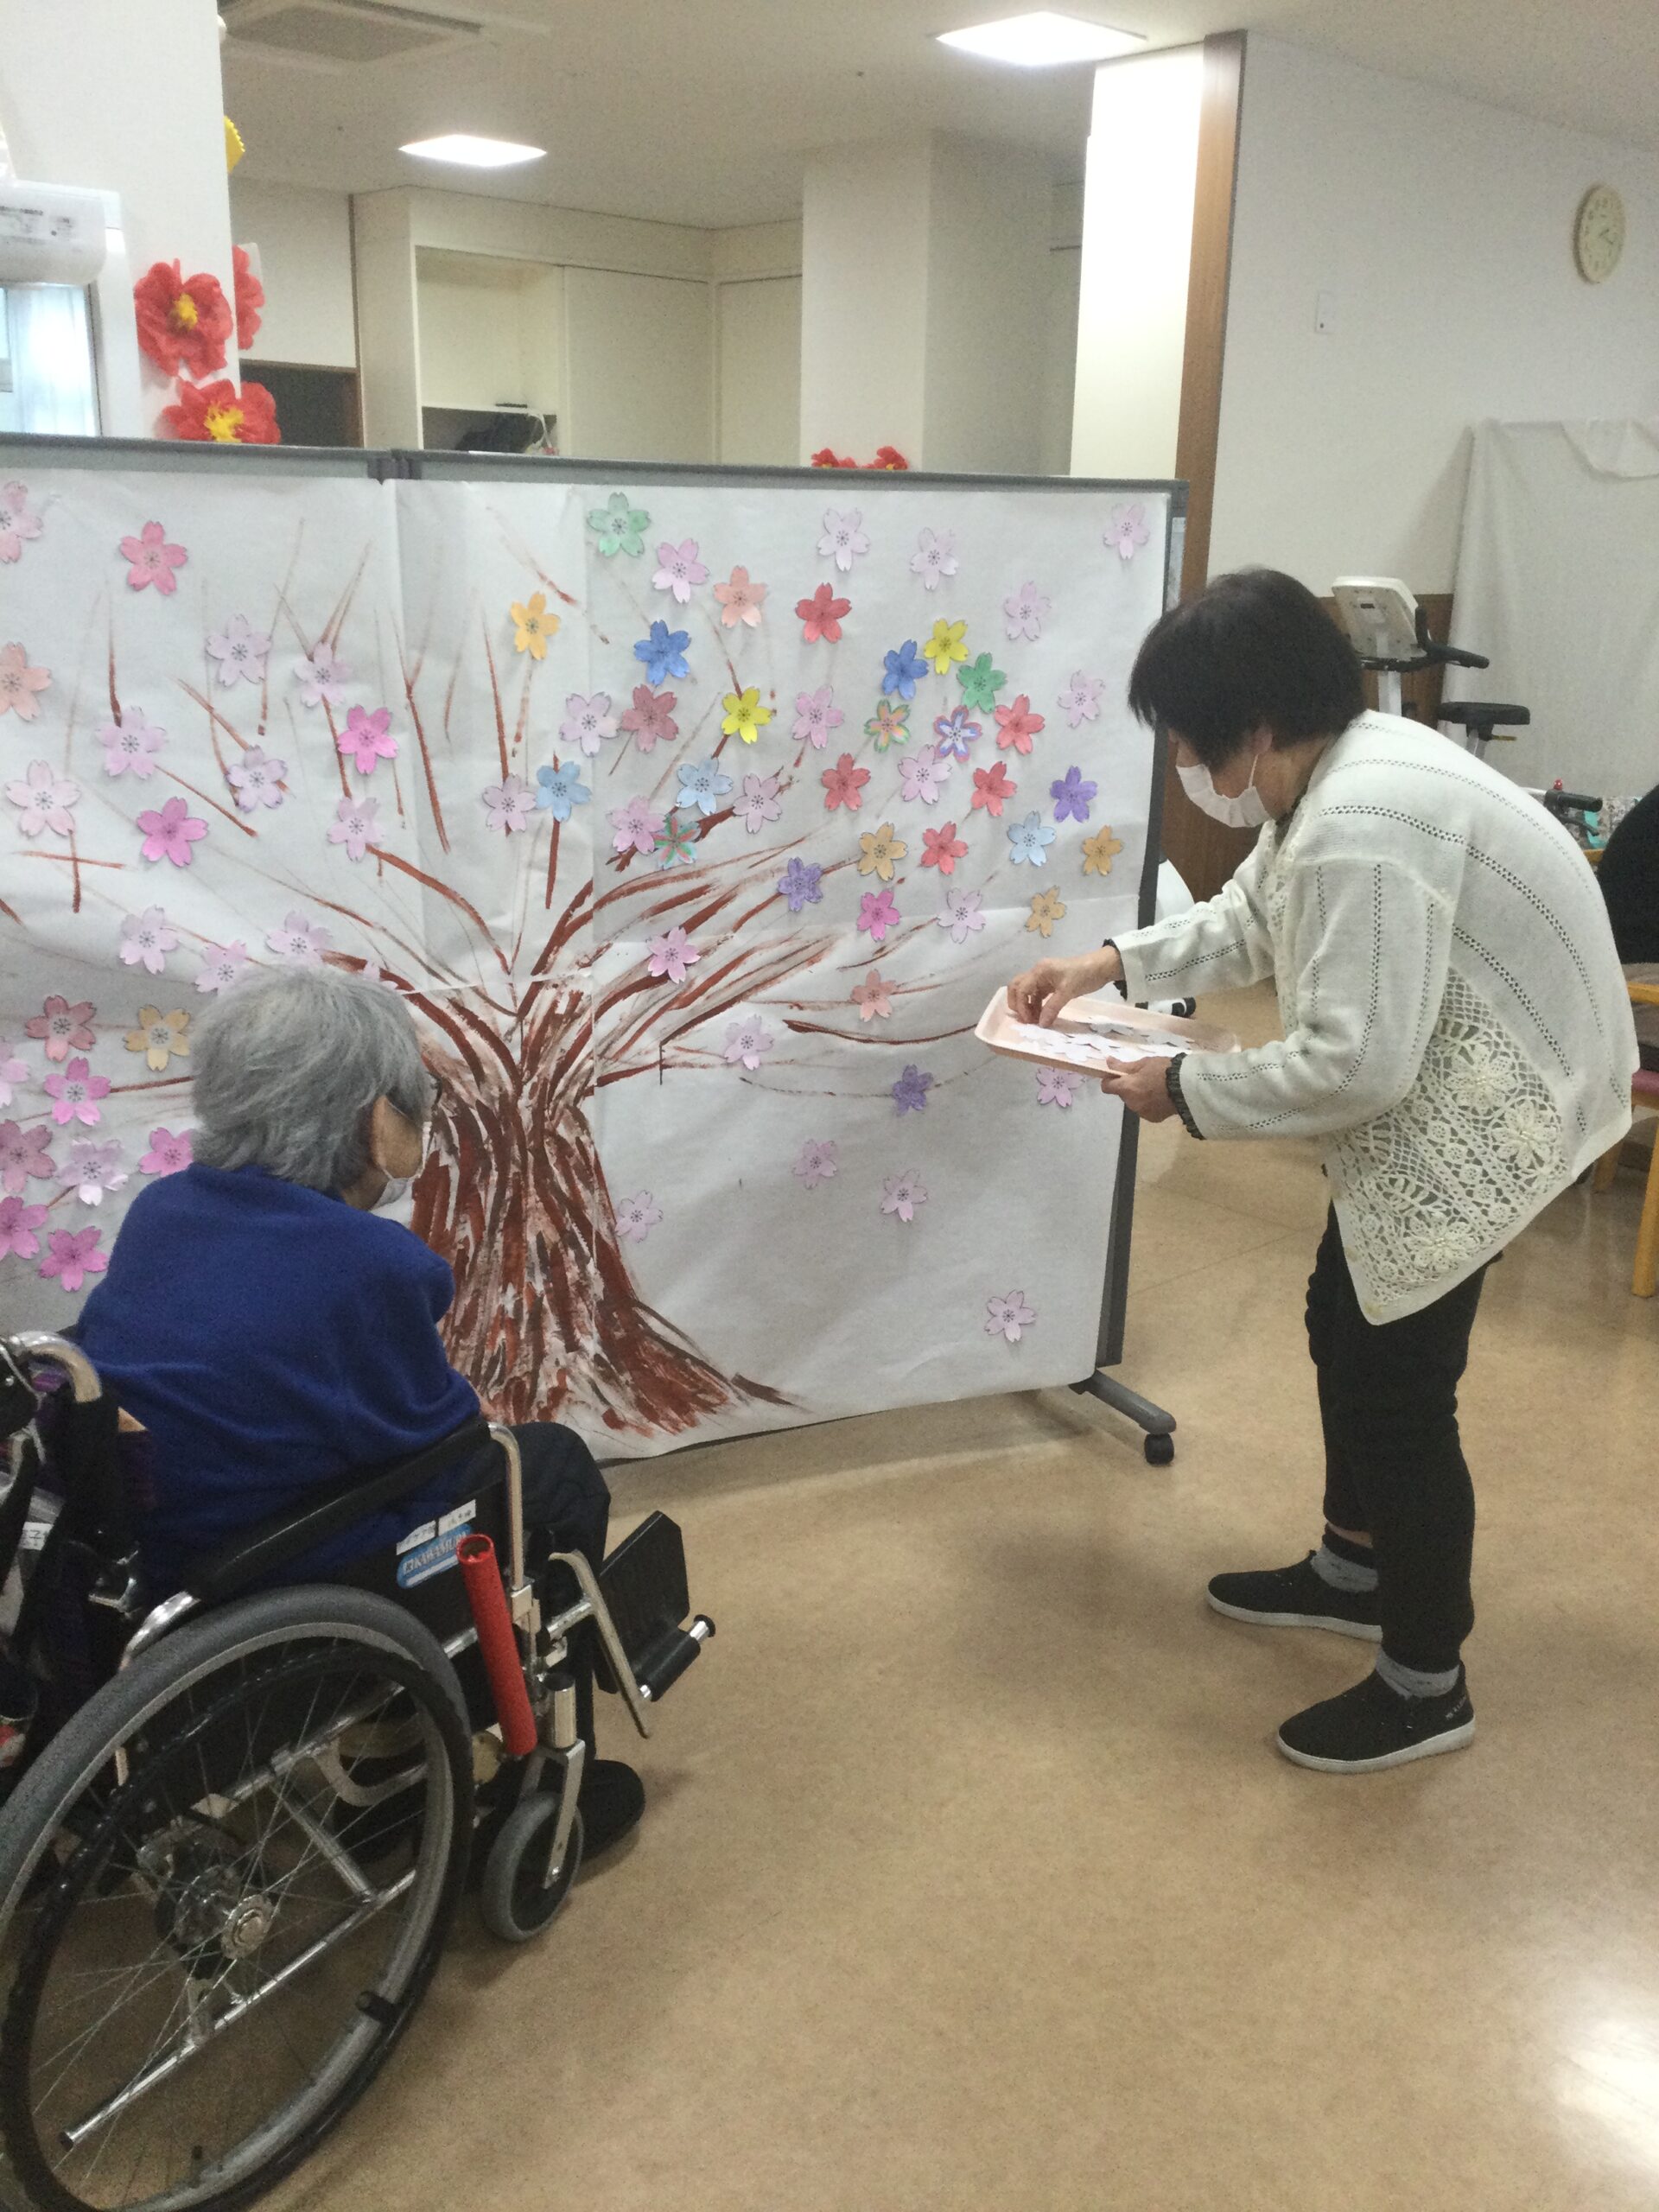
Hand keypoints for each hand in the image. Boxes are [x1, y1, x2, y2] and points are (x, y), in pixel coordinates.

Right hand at [1006, 945, 1122, 1027]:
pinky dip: (1036, 1005)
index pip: (1021, 989)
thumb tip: (1041, 1025)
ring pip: (1027, 992)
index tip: (1030, 1021)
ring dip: (1027, 1006)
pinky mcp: (1050, 984)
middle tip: (1025, 1019)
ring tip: (1035, 1021)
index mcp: (1039, 971)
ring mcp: (1043, 978)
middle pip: (1017, 987)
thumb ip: (1052, 1008)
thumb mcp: (1068, 992)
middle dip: (1017, 1003)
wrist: (1101, 967)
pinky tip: (1041, 1016)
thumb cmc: (1084, 975)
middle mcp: (1038, 972)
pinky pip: (1037, 995)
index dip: (1021, 1006)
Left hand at [1097, 1054, 1177, 1122]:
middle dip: (1129, 1087)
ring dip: (1139, 1096)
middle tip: (1144, 1077)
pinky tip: (1161, 1097)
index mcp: (1127, 1088)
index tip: (1117, 1075)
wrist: (1189, 1087)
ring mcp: (1142, 1113)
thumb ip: (1124, 1066)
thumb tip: (1108, 1062)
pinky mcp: (1154, 1118)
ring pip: (1134, 1102)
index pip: (1107, 1087)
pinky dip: (1149, 1104)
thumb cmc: (1165, 1070)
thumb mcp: (1144, 1063)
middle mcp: (1131, 1103)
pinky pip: (1145, 1109)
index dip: (1109, 1080)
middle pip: (1123, 1094)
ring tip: (1156, 1087)